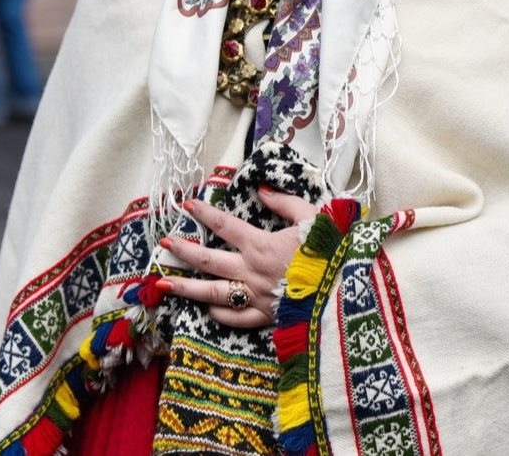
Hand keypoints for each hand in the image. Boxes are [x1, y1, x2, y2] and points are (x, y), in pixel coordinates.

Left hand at [159, 189, 320, 327]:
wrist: (345, 287)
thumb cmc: (331, 249)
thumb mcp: (314, 216)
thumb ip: (285, 202)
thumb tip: (262, 191)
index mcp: (261, 244)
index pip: (225, 225)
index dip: (205, 213)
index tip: (188, 205)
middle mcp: (251, 270)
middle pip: (209, 260)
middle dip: (184, 251)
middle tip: (164, 244)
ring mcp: (255, 295)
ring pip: (212, 292)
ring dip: (185, 286)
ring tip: (163, 283)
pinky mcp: (265, 315)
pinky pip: (235, 317)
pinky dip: (219, 313)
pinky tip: (207, 308)